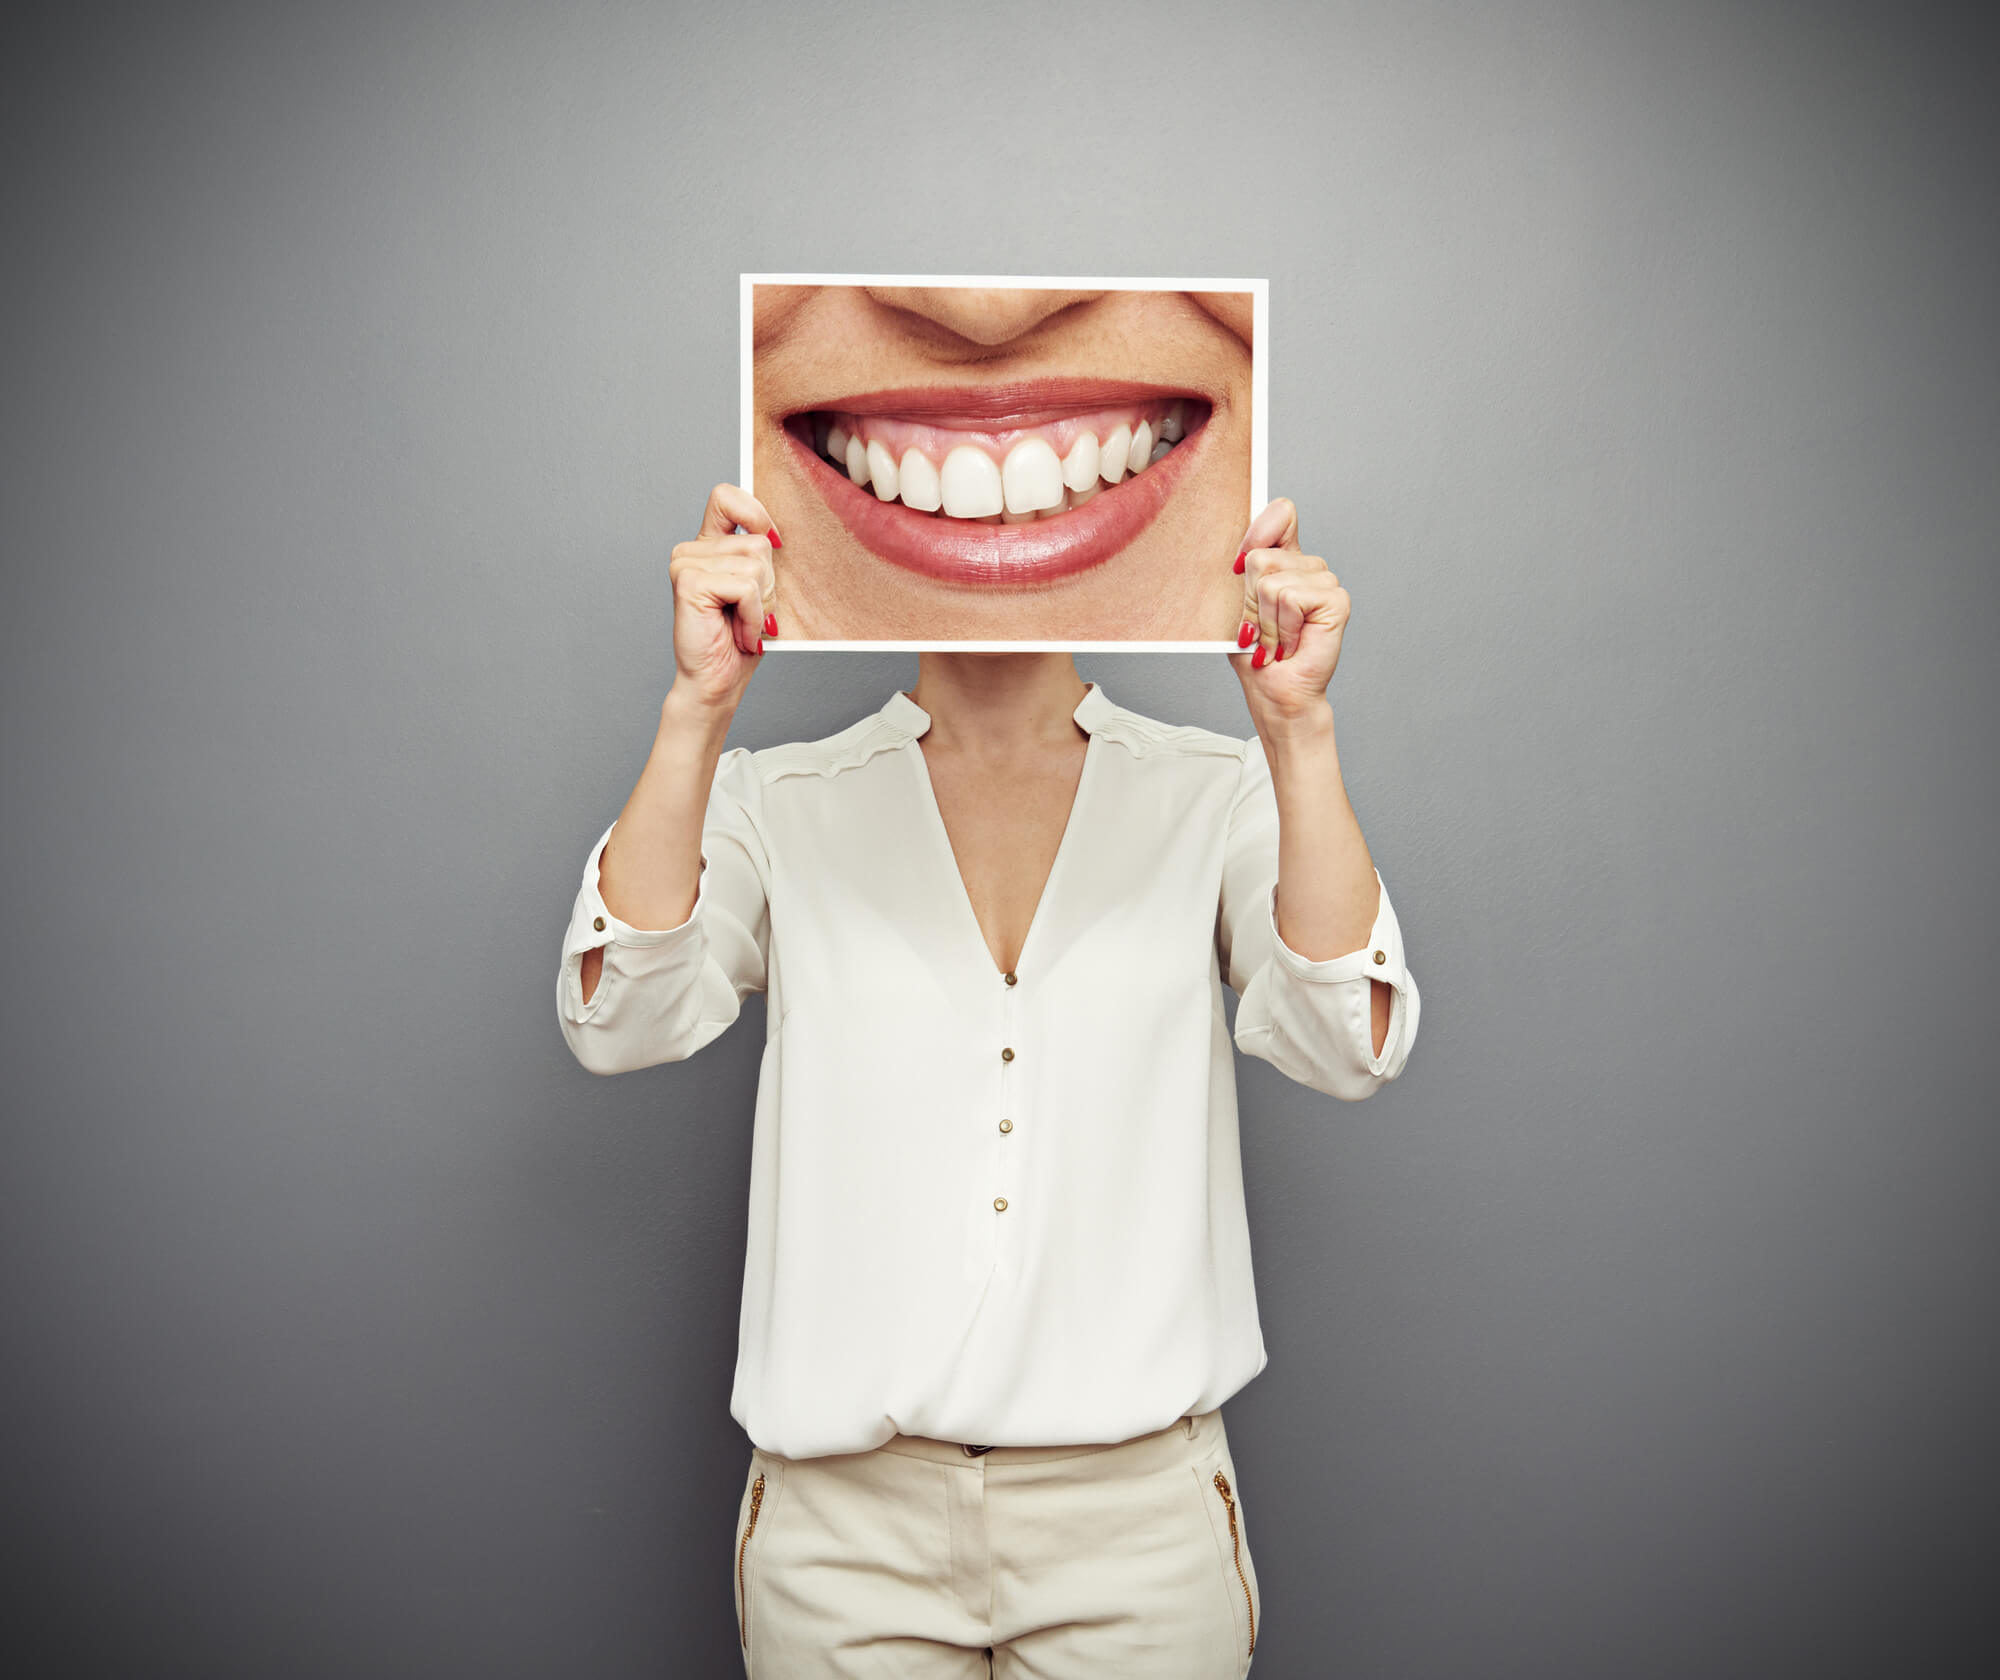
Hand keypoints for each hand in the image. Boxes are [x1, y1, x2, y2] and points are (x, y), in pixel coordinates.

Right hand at [666, 484, 781, 711]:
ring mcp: (686, 564)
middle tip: (750, 613)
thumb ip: (761, 559)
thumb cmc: (737, 643)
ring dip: (761, 604)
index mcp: (708, 547)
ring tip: (743, 625)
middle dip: (768, 585)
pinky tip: (739, 633)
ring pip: (754, 564)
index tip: (773, 542)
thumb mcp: (760, 592)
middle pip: (757, 543)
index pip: (726, 497)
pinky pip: (745, 587)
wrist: (717, 682)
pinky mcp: (689, 582)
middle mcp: (693, 551)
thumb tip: (776, 536)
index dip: (754, 513)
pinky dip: (752, 614)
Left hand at [1230, 497, 1350, 727]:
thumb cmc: (1256, 655)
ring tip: (1276, 641)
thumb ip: (1244, 576)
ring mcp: (1325, 581)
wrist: (1275, 691)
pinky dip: (1282, 628)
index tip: (1238, 565)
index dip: (1259, 530)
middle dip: (1251, 601)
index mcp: (1286, 561)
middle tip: (1261, 630)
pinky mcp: (1336, 600)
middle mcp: (1308, 566)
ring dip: (1265, 622)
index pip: (1282, 514)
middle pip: (1262, 555)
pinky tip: (1291, 645)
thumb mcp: (1238, 608)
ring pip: (1272, 582)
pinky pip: (1290, 598)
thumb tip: (1244, 554)